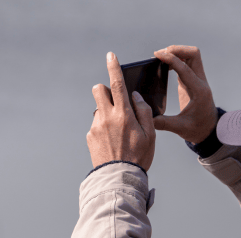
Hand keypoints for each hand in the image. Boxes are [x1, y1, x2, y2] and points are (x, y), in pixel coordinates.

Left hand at [87, 52, 155, 171]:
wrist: (119, 178)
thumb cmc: (139, 157)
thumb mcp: (150, 135)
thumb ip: (144, 112)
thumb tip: (136, 96)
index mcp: (124, 114)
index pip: (117, 84)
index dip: (114, 68)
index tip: (111, 55)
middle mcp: (106, 117)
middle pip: (98, 90)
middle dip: (105, 90)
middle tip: (116, 103)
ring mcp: (96, 127)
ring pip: (98, 109)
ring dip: (107, 113)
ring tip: (118, 133)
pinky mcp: (90, 137)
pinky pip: (96, 125)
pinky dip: (103, 129)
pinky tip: (112, 143)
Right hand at [153, 45, 217, 143]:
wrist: (210, 130)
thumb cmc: (198, 129)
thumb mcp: (181, 129)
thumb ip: (164, 123)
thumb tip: (148, 119)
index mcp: (199, 91)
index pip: (185, 68)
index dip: (171, 59)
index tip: (157, 55)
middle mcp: (200, 82)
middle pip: (193, 54)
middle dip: (176, 49)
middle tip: (160, 54)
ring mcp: (197, 80)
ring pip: (191, 55)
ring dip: (177, 52)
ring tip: (160, 57)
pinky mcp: (193, 81)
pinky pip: (186, 63)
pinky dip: (176, 60)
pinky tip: (164, 65)